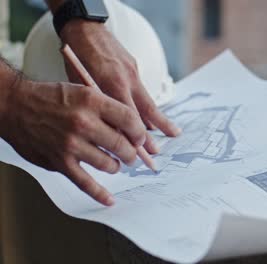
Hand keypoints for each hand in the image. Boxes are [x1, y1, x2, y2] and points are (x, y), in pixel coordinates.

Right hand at [0, 79, 146, 205]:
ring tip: (114, 163)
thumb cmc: (49, 97)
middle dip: (131, 153)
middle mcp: (83, 123)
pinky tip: (109, 199)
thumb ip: (107, 108)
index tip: (140, 138)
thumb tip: (131, 128)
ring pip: (109, 164)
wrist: (15, 106)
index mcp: (92, 101)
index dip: (140, 132)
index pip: (130, 120)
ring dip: (116, 166)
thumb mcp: (83, 91)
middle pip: (123, 145)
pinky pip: (85, 183)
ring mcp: (71, 145)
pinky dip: (100, 194)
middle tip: (131, 154)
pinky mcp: (60, 162)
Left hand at [60, 20, 180, 152]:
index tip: (138, 152)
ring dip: (159, 121)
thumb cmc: (77, 57)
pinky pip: (144, 92)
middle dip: (151, 134)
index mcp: (111, 83)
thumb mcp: (80, 84)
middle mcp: (126, 79)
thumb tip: (109, 130)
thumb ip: (97, 105)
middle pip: (144, 112)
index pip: (127, 117)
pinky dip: (149, 106)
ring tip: (172, 134)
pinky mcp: (136, 68)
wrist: (85, 29)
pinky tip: (155, 118)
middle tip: (157, 152)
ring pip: (148, 102)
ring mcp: (133, 73)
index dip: (133, 136)